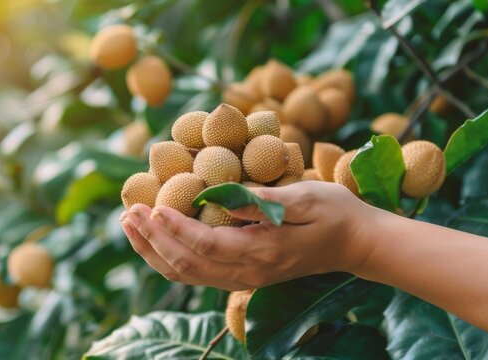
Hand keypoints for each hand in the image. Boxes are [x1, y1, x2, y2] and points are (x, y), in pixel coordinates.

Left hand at [120, 181, 377, 290]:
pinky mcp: (244, 275)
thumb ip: (264, 201)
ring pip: (188, 274)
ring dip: (154, 251)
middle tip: (129, 213)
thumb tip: (224, 196)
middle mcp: (248, 271)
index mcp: (262, 250)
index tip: (152, 207)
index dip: (176, 227)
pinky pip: (198, 274)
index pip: (207, 244)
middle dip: (153, 239)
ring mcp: (245, 277)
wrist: (358, 244)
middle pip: (188, 264)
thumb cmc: (335, 213)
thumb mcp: (306, 197)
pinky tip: (155, 242)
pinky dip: (170, 259)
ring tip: (130, 226)